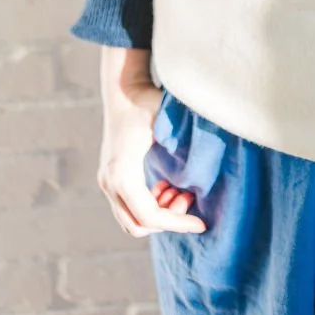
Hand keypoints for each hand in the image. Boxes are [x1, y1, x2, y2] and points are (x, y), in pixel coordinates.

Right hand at [97, 77, 205, 239]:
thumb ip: (183, 145)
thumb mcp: (167, 122)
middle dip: (167, 221)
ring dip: (158, 215)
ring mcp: (106, 180)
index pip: (150, 216)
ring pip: (130, 219)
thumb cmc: (147, 101)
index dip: (177, 224)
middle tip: (189, 199)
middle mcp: (109, 181)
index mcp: (123, 172)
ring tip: (181, 193)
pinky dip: (148, 207)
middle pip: (137, 225)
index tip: (201, 224)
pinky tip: (167, 188)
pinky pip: (128, 207)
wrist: (123, 89)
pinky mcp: (109, 177)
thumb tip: (208, 170)